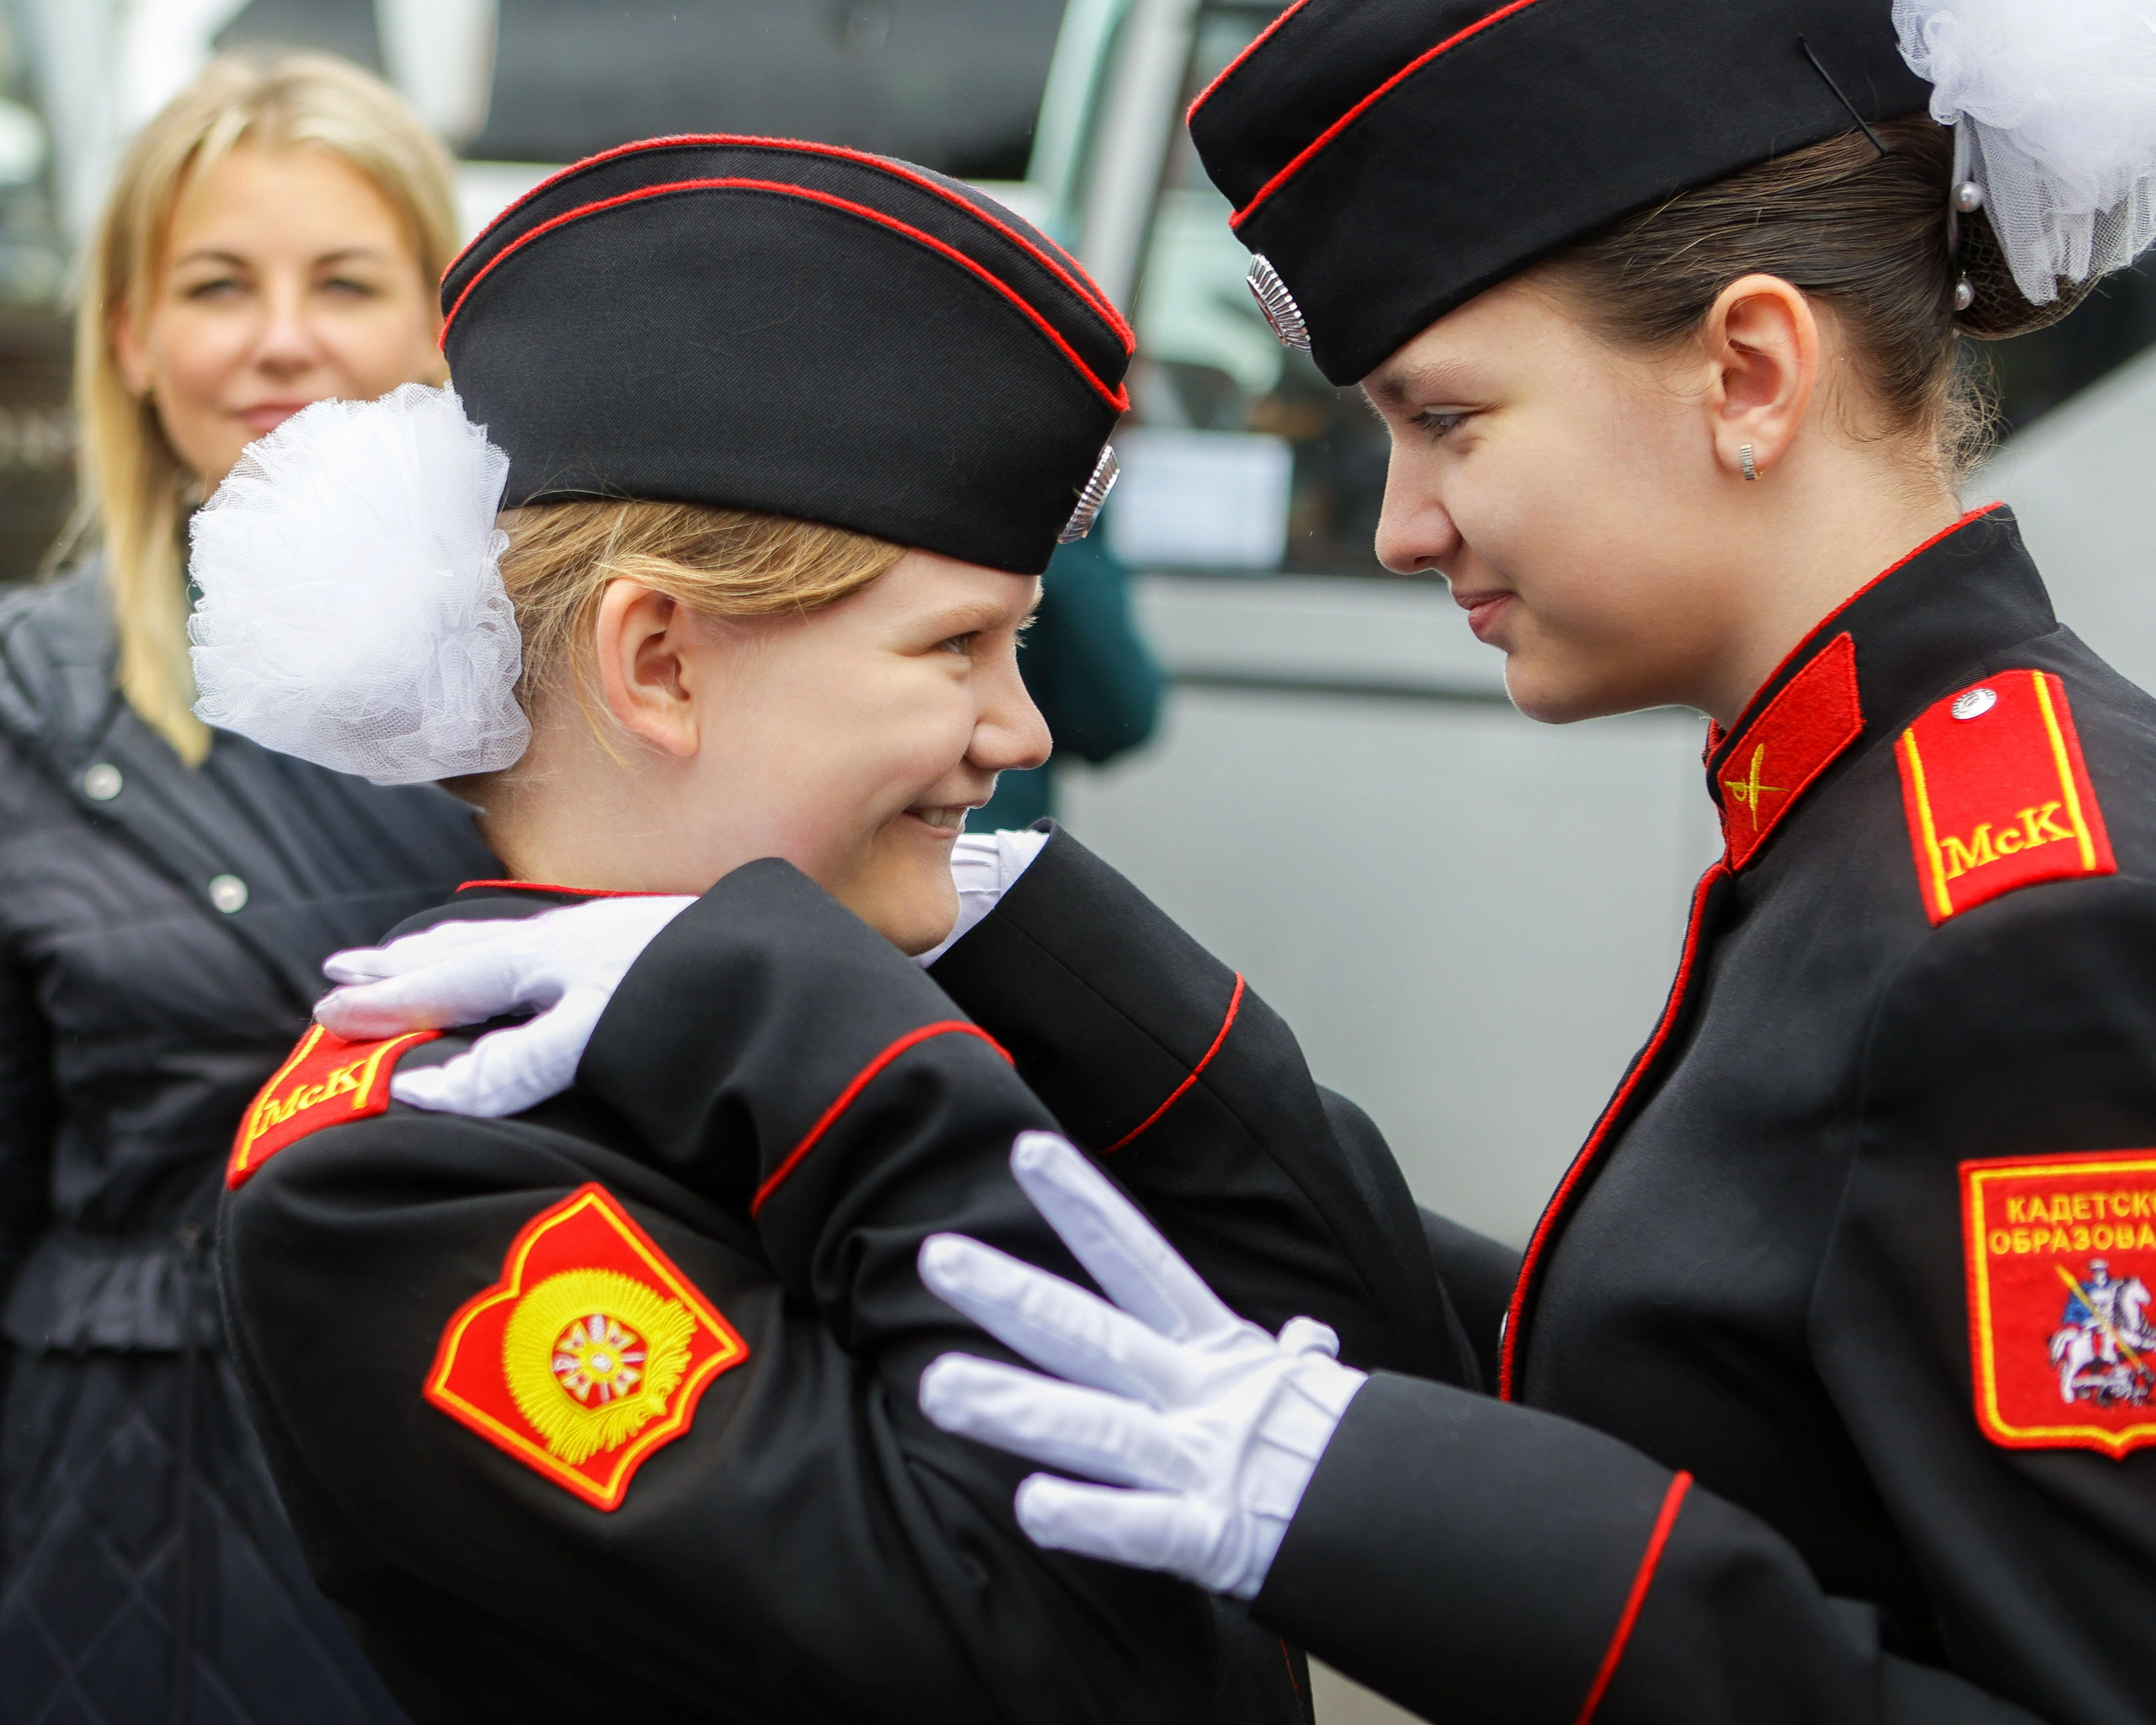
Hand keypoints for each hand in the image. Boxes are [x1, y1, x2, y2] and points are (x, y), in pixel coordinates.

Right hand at [313, 895, 692, 1116]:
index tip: (328, 1014)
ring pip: (511, 943)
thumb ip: (511, 1067)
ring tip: (417, 954)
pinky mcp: (648, 950)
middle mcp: (572, 942)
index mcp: (549, 959)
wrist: (794, 973)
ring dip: (454, 951)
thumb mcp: (594, 1040)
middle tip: (341, 969)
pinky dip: (514, 952)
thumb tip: (415, 1087)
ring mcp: (610, 941)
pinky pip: (551, 947)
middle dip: (405, 966)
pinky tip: (531, 961)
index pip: (450, 985)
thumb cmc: (696, 1003)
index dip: (390, 1004)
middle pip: (471, 953)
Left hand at [917, 1132, 1365, 1599]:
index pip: (1138, 1259)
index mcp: (1214, 1353)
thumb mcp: (1302, 1390)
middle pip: (1093, 1332)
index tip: (1027, 1148)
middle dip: (1012, 1296)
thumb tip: (1305, 1337)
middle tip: (936, 1256)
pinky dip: (1095, 1518)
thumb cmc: (1338, 1458)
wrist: (1416, 1524)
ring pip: (1098, 1427)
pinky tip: (1033, 1507)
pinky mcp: (1219, 1537)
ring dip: (1014, 1408)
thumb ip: (1281, 1360)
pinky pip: (1148, 1529)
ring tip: (935, 1387)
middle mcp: (1196, 1395)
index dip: (1084, 1202)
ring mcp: (1204, 1461)